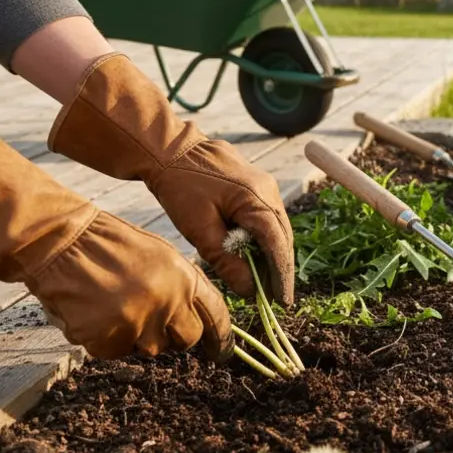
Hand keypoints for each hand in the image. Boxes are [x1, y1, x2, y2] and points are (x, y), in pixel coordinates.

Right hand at [0, 123, 232, 360]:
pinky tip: (93, 312)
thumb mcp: (160, 257)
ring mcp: (137, 324)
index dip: (221, 339)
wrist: (60, 243)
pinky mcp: (106, 340)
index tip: (222, 353)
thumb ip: (182, 288)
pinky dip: (104, 339)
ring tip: (114, 303)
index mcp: (184, 278)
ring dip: (135, 335)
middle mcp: (167, 304)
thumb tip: (198, 321)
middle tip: (149, 316)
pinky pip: (114, 351)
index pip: (216, 316)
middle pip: (184, 340)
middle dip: (172, 334)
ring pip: (148, 348)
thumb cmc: (109, 245)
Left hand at [47, 53, 294, 305]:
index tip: (282, 302)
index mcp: (257, 200)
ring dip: (274, 254)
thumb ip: (226, 261)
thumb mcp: (199, 229)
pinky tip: (257, 255)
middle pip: (283, 238)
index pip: (277, 245)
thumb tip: (248, 289)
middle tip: (277, 298)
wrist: (169, 149)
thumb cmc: (180, 188)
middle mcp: (269, 192)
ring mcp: (266, 186)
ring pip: (278, 228)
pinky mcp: (258, 185)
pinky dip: (265, 239)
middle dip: (281, 269)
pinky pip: (269, 217)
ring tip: (268, 282)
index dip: (281, 276)